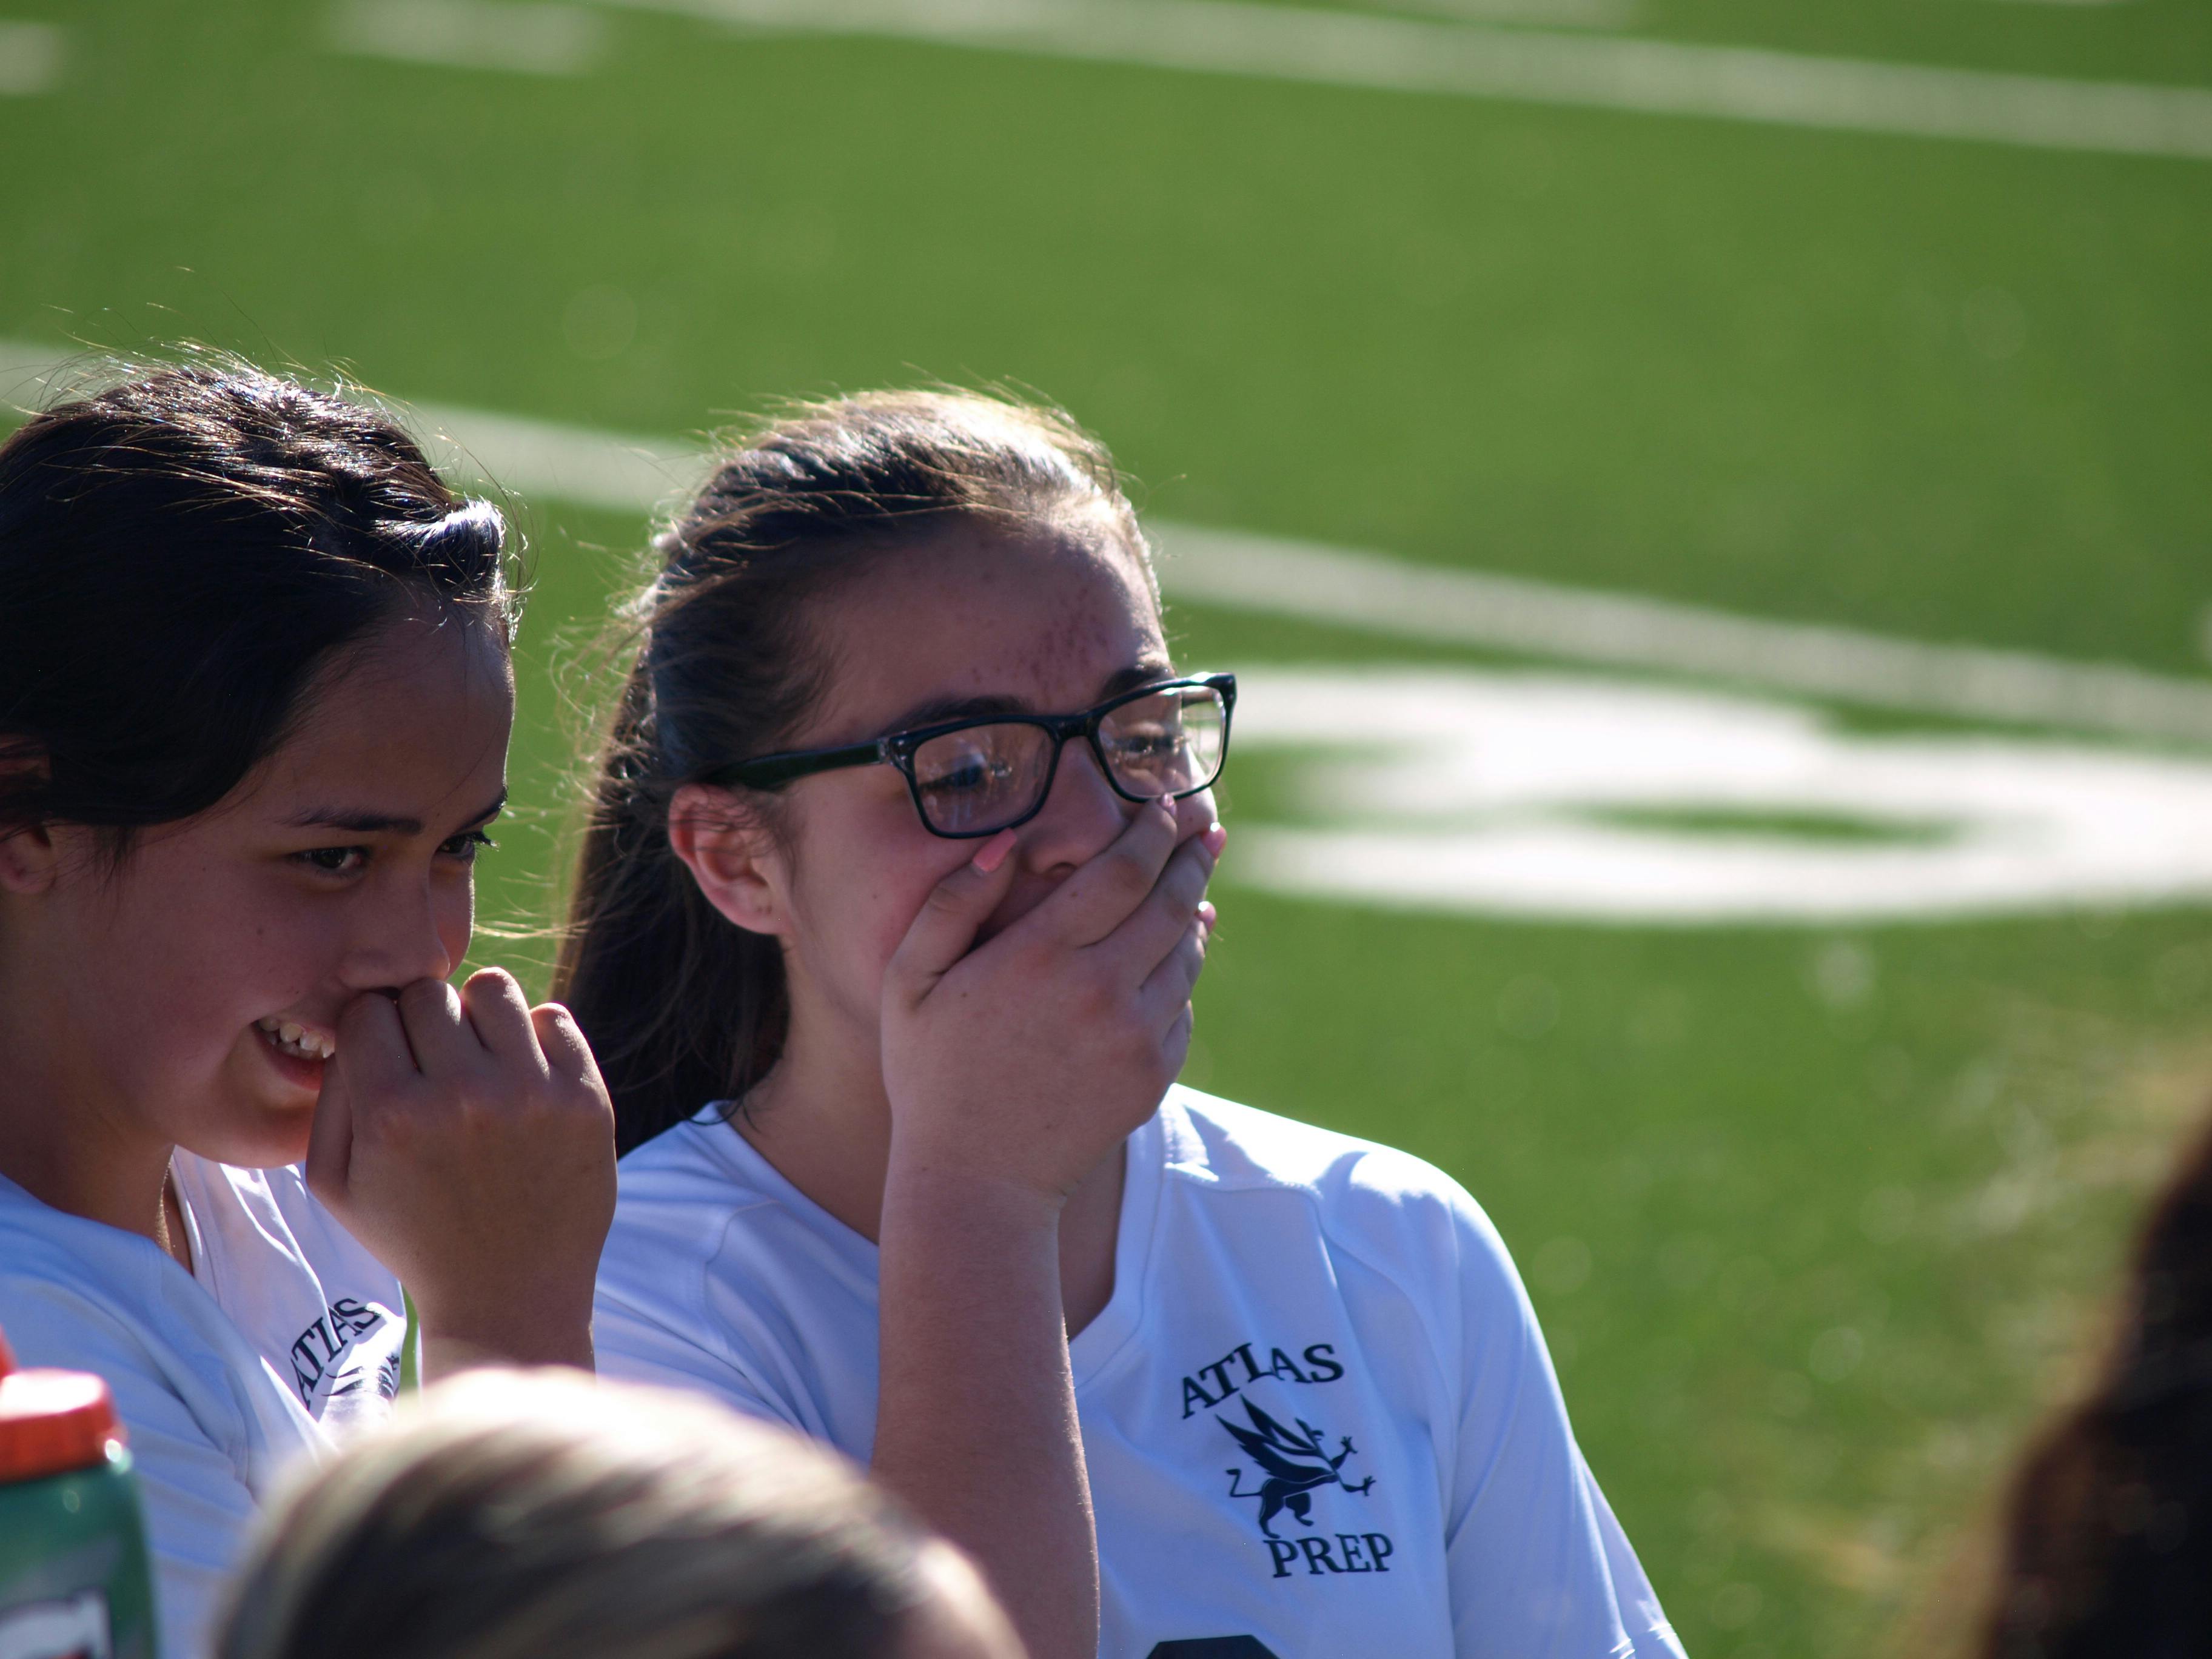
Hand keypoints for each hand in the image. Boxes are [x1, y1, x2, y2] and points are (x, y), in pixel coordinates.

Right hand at [306, 968, 615, 1371]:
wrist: (510, 1296)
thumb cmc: (415, 1236)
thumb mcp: (336, 1185)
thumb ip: (331, 1097)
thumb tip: (356, 1023)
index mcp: (392, 1114)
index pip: (369, 1010)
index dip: (374, 1031)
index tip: (389, 1059)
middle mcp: (462, 1095)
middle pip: (428, 992)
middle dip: (423, 1021)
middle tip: (435, 1065)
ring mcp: (531, 1093)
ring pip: (493, 988)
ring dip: (480, 1017)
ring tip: (481, 1060)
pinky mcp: (585, 1099)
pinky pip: (555, 1017)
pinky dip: (537, 1038)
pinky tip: (525, 1078)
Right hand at [879, 796, 1224, 1209]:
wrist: (979, 1183)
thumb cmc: (933, 1075)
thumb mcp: (912, 983)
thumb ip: (952, 904)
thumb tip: (1005, 841)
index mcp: (1039, 958)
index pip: (1122, 870)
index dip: (1151, 831)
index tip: (1163, 807)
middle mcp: (1100, 992)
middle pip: (1171, 900)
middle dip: (1190, 856)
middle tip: (1203, 828)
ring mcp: (1135, 1036)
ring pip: (1186, 951)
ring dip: (1193, 910)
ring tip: (1192, 885)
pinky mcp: (1155, 1073)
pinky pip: (1182, 1005)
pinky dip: (1182, 972)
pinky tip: (1172, 954)